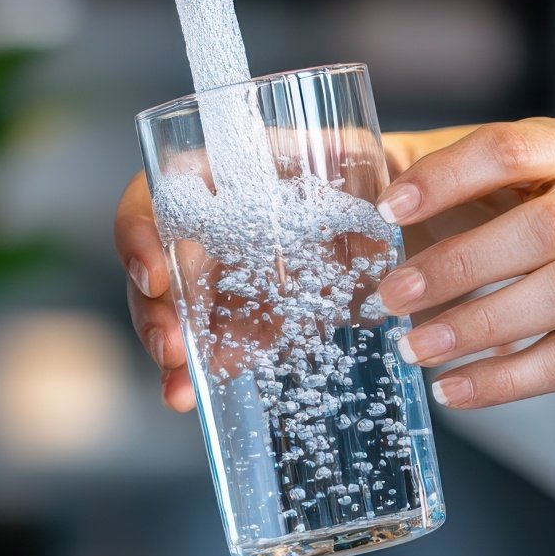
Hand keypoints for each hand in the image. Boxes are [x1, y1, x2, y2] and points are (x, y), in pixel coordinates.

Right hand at [114, 127, 468, 411]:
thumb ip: (351, 174)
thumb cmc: (381, 175)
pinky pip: (222, 341)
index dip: (140, 232)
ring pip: (180, 311)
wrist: (414, 220)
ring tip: (181, 390)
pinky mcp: (257, 316)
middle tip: (172, 350)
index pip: (158, 194)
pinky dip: (209, 369)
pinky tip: (199, 394)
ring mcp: (232, 274)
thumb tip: (370, 221)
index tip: (154, 276)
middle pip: (159, 266)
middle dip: (155, 313)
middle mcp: (216, 223)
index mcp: (226, 171)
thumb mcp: (363, 161)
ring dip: (173, 353)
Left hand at [375, 118, 554, 448]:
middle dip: (455, 265)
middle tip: (387, 294)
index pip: (510, 148)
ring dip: (476, 326)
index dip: (446, 175)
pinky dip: (508, 381)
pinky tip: (455, 391)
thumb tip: (368, 179)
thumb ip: (487, 176)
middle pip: (535, 230)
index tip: (388, 206)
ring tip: (413, 348)